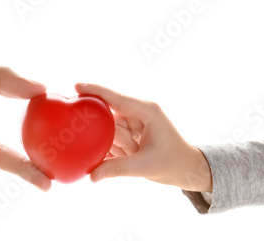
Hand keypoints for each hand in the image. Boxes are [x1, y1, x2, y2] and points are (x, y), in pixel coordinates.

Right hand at [75, 83, 211, 191]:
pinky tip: (127, 157)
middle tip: (127, 149)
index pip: (116, 98)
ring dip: (117, 148)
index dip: (95, 91)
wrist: (187, 170)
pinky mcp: (129, 133)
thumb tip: (92, 175)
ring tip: (136, 155)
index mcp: (146, 111)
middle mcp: (138, 113)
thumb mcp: (145, 166)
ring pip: (109, 132)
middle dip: (112, 137)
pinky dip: (114, 151)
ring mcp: (133, 123)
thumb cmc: (173, 163)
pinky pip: (111, 139)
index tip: (76, 86)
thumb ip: (117, 168)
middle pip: (109, 118)